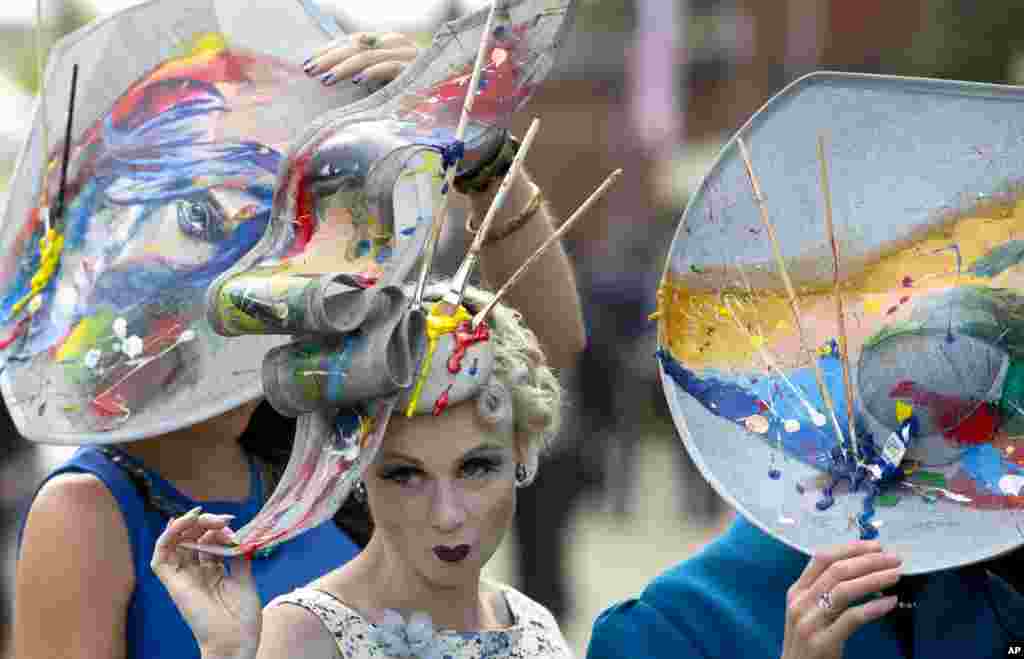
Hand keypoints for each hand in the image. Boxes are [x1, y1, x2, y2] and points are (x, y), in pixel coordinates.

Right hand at [150, 507, 261, 658]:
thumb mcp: (244, 578)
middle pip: (192, 538)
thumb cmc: (242, 617)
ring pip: (174, 544)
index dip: (217, 528)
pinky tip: (180, 524)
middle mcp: (196, 572)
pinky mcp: (173, 584)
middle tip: (222, 519)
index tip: (232, 522)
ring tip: (202, 516)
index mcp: (213, 571)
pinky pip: (159, 559)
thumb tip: (236, 533)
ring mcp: (183, 578)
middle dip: (205, 522)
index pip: (208, 540)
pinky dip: (165, 539)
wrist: (235, 640)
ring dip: (186, 525)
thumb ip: (237, 555)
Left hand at [304, 32, 418, 86]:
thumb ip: (368, 72)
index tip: (310, 62)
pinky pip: (390, 67)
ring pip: (368, 56)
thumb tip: (338, 76)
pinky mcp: (415, 70)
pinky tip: (356, 81)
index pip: (354, 41)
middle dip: (330, 58)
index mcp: (389, 43)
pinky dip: (372, 72)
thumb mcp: (388, 81)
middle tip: (310, 70)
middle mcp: (397, 45)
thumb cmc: (419, 92)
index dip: (331, 50)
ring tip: (326, 80)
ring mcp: (407, 56)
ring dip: (344, 67)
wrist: (454, 94)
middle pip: (357, 46)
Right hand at [781, 540, 901, 658]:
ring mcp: (810, 622)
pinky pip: (851, 618)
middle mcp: (801, 603)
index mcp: (797, 591)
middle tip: (894, 559)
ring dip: (874, 579)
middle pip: (837, 571)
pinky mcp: (823, 642)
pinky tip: (889, 602)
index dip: (850, 548)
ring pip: (844, 591)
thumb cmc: (806, 642)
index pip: (822, 558)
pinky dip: (872, 608)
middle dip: (869, 561)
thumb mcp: (808, 611)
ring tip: (895, 576)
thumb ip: (824, 592)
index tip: (875, 546)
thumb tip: (862, 571)